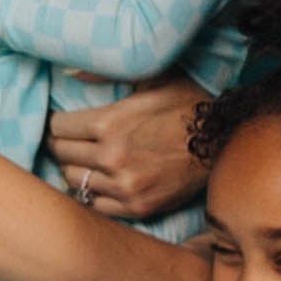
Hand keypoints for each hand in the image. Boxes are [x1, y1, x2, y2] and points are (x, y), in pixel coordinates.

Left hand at [47, 83, 201, 221]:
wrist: (223, 142)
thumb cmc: (188, 105)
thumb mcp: (151, 78)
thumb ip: (107, 75)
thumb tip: (71, 72)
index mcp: (109, 123)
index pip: (57, 128)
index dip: (57, 124)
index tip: (63, 125)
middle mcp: (111, 158)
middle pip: (60, 155)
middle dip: (62, 146)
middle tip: (70, 142)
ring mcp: (124, 186)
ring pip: (73, 182)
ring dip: (76, 170)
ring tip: (85, 162)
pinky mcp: (137, 207)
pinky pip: (96, 205)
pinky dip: (95, 193)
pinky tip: (103, 181)